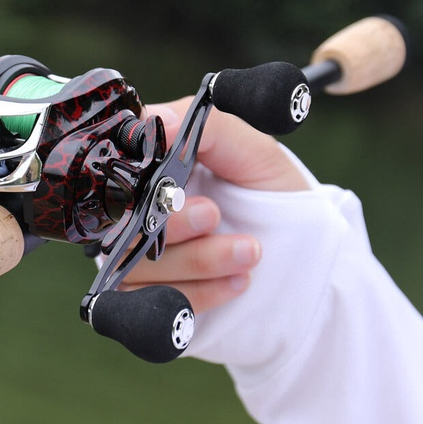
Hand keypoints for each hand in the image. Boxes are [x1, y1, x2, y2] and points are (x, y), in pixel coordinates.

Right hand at [120, 98, 309, 314]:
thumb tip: (156, 121)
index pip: (118, 170)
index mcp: (152, 172)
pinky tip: (237, 281)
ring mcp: (139, 260)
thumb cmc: (275, 199)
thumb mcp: (255, 152)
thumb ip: (211, 129)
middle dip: (172, 222)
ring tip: (249, 251)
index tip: (174, 179)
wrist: (305, 262)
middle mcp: (136, 215)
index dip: (137, 175)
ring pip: (141, 265)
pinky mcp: (151, 301)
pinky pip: (157, 302)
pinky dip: (200, 293)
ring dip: (200, 259)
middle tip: (213, 214)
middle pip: (122, 221)